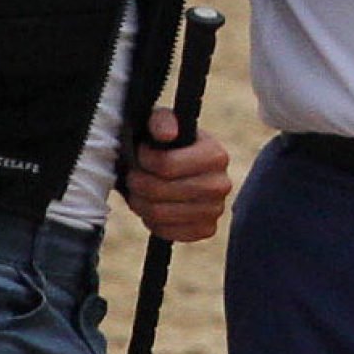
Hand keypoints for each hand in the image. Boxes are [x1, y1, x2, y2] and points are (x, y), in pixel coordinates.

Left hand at [127, 109, 230, 241]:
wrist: (179, 169)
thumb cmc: (168, 143)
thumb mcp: (163, 122)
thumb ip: (162, 120)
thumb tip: (167, 135)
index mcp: (216, 155)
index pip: (167, 165)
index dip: (144, 160)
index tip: (140, 154)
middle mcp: (221, 184)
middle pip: (161, 191)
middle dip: (138, 184)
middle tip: (132, 177)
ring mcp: (216, 209)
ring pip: (161, 214)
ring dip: (141, 203)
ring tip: (137, 192)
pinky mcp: (207, 229)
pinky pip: (170, 233)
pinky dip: (153, 222)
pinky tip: (152, 207)